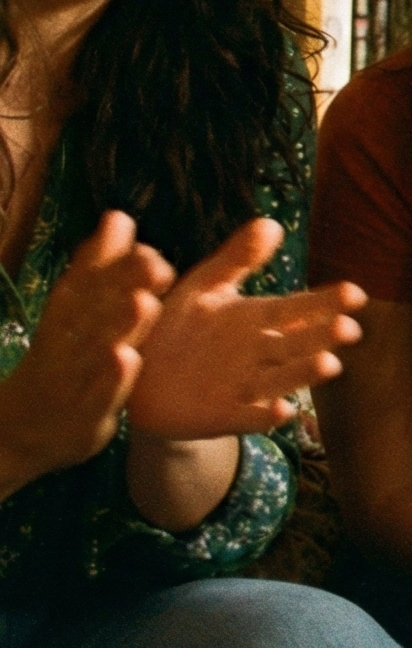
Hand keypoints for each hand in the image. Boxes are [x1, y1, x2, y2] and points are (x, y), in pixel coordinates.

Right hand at [0, 213, 167, 483]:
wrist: (23, 431)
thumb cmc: (63, 359)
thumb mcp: (75, 312)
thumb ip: (99, 267)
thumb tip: (118, 217)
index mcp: (66, 316)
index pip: (83, 282)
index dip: (107, 260)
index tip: (134, 235)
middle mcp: (67, 343)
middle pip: (93, 311)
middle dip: (120, 285)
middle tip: (152, 260)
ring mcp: (75, 380)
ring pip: (96, 350)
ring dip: (118, 327)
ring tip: (142, 302)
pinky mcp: (87, 413)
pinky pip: (99, 396)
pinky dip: (112, 379)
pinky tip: (127, 358)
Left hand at [128, 219, 365, 441]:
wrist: (139, 378)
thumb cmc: (177, 327)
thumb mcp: (203, 287)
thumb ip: (236, 259)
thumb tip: (271, 222)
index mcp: (256, 320)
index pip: (297, 309)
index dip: (325, 303)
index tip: (355, 294)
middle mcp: (258, 354)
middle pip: (296, 345)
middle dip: (323, 338)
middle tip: (348, 330)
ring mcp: (242, 386)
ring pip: (280, 380)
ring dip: (304, 374)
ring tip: (329, 365)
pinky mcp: (220, 416)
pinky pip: (245, 417)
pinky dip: (263, 416)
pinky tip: (282, 411)